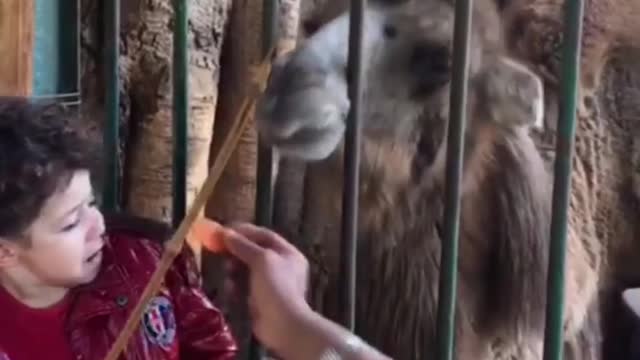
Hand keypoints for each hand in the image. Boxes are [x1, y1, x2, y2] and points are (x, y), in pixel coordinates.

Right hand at [223, 223, 310, 351]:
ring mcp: (271, 285)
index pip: (264, 235)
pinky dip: (236, 288)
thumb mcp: (261, 259)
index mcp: (287, 253)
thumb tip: (226, 233)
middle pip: (253, 252)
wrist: (282, 324)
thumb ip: (243, 245)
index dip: (244, 231)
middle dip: (236, 252)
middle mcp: (281, 267)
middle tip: (221, 252)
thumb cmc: (276, 286)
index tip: (223, 231)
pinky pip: (244, 288)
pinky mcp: (260, 301)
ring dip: (234, 271)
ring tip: (228, 273)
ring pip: (246, 271)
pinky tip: (231, 291)